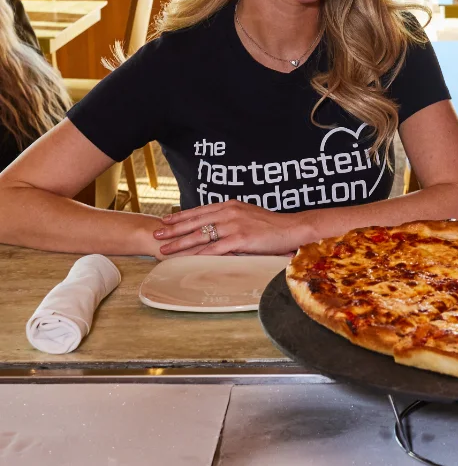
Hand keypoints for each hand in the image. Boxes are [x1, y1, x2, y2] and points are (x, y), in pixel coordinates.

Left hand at [153, 199, 301, 256]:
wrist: (293, 228)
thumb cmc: (273, 225)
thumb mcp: (249, 216)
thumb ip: (232, 219)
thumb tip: (218, 228)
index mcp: (231, 206)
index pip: (200, 210)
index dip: (181, 216)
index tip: (165, 220)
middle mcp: (229, 212)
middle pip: (195, 221)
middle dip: (173, 229)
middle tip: (156, 234)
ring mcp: (234, 225)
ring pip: (200, 235)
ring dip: (180, 243)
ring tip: (164, 249)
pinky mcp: (240, 239)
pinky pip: (214, 249)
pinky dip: (199, 255)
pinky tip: (187, 260)